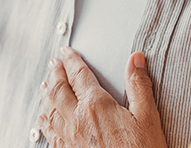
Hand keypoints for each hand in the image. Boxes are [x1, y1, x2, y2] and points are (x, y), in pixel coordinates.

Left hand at [37, 47, 167, 147]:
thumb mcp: (148, 117)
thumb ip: (139, 85)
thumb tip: (135, 59)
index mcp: (96, 106)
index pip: (79, 75)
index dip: (71, 60)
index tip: (66, 52)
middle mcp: (77, 121)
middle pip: (59, 90)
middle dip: (55, 74)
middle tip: (53, 63)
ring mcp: (70, 140)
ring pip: (51, 111)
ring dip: (47, 95)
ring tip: (44, 85)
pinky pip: (51, 135)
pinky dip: (45, 122)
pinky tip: (43, 119)